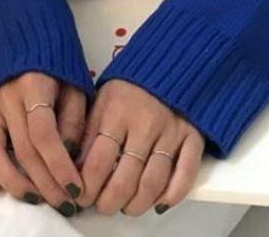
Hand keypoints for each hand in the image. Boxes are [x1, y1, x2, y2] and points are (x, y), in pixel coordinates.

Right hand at [0, 71, 85, 216]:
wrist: (21, 40)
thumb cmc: (53, 65)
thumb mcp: (73, 81)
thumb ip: (74, 116)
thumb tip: (69, 153)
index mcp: (33, 84)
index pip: (44, 133)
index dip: (59, 165)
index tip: (75, 187)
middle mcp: (6, 97)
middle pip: (23, 149)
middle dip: (46, 182)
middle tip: (64, 204)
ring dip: (14, 182)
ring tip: (35, 198)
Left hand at [75, 79, 205, 215]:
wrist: (172, 61)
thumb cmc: (132, 84)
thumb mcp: (102, 98)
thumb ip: (89, 130)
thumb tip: (74, 168)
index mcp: (116, 112)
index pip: (97, 163)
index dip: (86, 189)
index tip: (81, 196)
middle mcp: (144, 124)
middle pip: (124, 180)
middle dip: (109, 202)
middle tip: (103, 206)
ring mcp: (171, 131)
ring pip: (152, 184)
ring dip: (136, 205)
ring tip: (126, 206)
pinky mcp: (193, 136)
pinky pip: (185, 174)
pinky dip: (172, 195)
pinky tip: (159, 202)